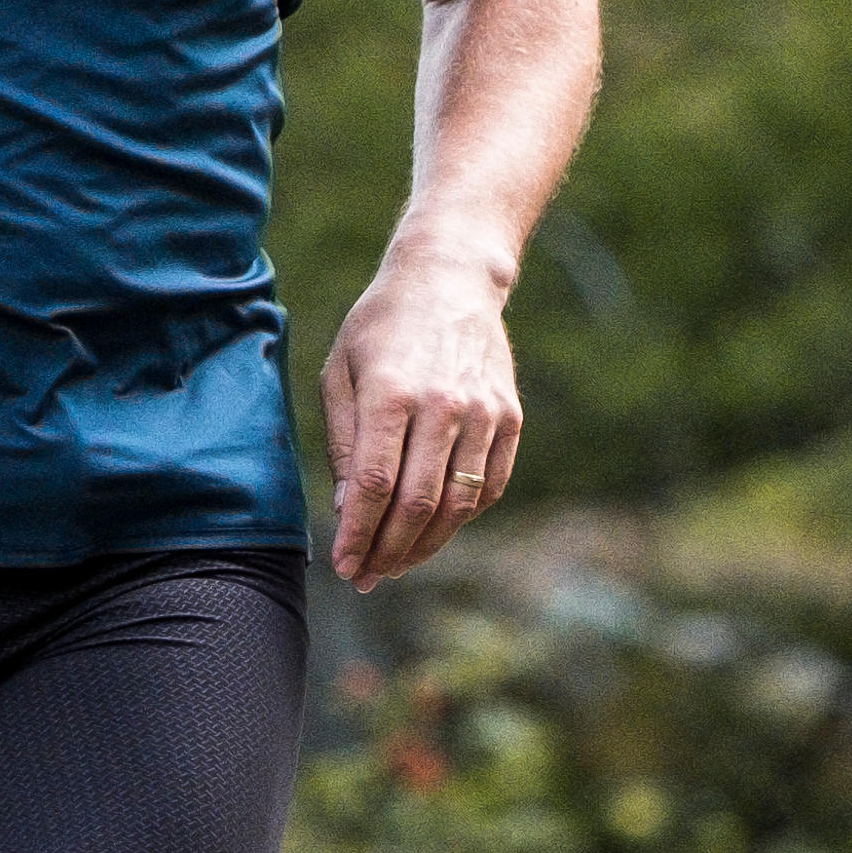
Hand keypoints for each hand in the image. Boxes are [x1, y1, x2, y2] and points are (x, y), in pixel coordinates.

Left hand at [325, 236, 521, 585]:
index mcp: (391, 391)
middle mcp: (443, 404)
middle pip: (417, 503)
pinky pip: (490, 486)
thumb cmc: (382, 325)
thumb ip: (343, 442)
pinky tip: (435, 530)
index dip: (358, 534)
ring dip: (425, 544)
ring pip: (457, 503)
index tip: (342, 565)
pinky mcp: (510, 417)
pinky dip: (462, 517)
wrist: (450, 276)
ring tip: (397, 563)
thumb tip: (350, 511)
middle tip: (366, 576)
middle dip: (387, 550)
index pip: (376, 484)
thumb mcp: (341, 371)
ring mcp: (484, 412)